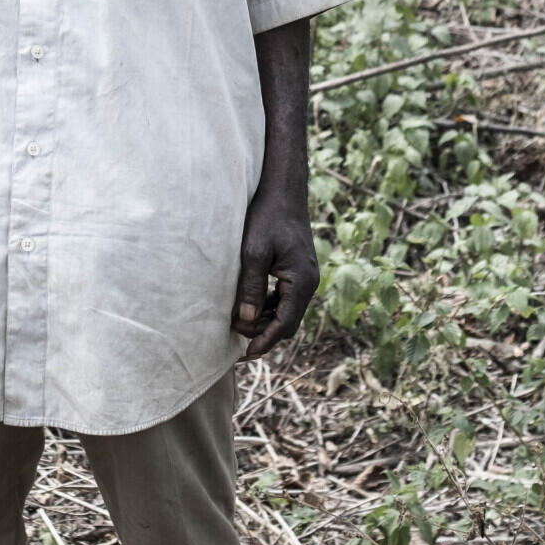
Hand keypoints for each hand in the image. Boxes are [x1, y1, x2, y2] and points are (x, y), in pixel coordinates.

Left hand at [231, 187, 317, 359]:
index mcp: (302, 282)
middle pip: (287, 322)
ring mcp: (305, 277)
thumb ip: (250, 287)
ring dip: (264, 320)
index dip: (265, 341)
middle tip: (236, 341)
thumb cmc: (268, 217)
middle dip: (263, 333)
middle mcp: (308, 283)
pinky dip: (267, 305)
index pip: (285, 325)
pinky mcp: (298, 270)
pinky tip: (248, 306)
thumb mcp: (254, 252)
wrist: (284, 191)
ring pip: (285, 310)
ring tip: (238, 324)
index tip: (245, 354)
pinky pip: (284, 297)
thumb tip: (246, 320)